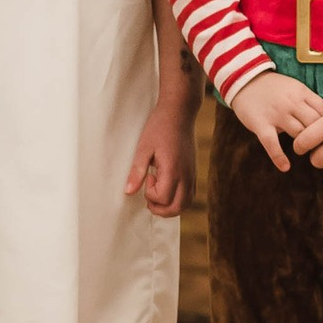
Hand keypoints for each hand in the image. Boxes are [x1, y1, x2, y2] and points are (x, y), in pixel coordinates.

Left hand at [125, 98, 194, 216]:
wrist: (179, 113)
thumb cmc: (159, 128)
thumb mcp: (143, 148)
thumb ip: (136, 171)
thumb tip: (128, 192)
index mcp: (173, 170)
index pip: (163, 198)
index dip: (150, 194)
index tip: (147, 177)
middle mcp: (186, 175)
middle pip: (177, 208)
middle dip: (160, 209)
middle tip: (148, 195)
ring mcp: (192, 174)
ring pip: (185, 204)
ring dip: (170, 206)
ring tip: (157, 193)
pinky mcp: (194, 171)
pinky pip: (190, 195)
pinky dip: (179, 199)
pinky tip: (167, 187)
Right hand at [227, 69, 322, 171]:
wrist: (245, 81)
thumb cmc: (274, 88)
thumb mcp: (294, 87)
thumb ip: (308, 101)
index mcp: (301, 92)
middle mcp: (291, 103)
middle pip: (314, 124)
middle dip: (318, 135)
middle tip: (317, 144)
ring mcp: (276, 114)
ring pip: (298, 134)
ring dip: (302, 144)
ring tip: (303, 150)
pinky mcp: (261, 124)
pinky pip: (271, 143)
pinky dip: (278, 157)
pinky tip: (285, 167)